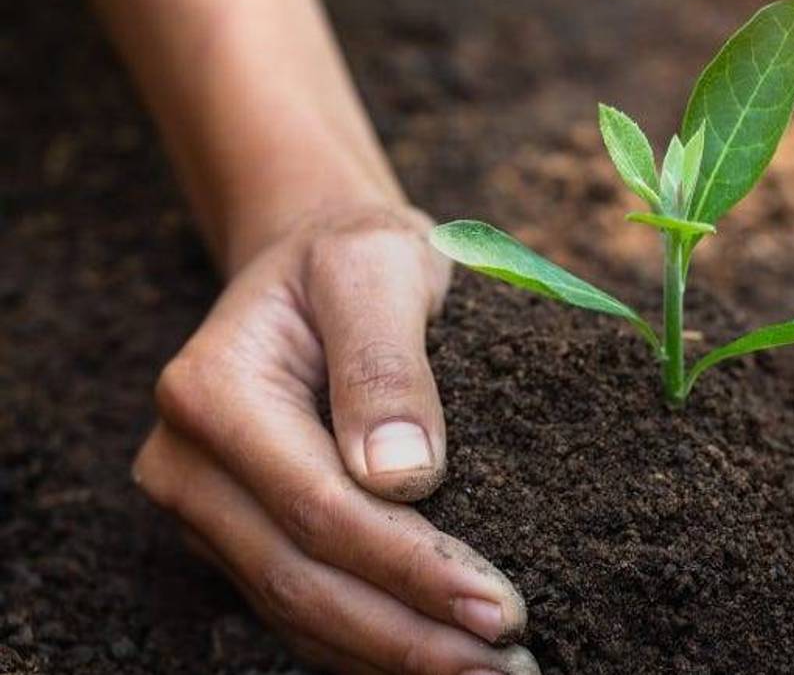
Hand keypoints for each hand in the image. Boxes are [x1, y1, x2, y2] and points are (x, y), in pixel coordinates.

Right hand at [134, 205, 537, 673]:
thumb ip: (386, 362)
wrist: (314, 262)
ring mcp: (205, 508)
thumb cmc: (356, 257)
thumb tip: (404, 478)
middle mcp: (187, 464)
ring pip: (297, 612)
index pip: (321, 509)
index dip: (412, 569)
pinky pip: (298, 609)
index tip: (501, 608)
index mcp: (213, 393)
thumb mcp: (379, 266)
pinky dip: (366, 645)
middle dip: (410, 636)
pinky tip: (433, 659)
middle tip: (509, 670)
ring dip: (393, 657)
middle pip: (304, 580)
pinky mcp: (237, 534)